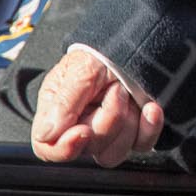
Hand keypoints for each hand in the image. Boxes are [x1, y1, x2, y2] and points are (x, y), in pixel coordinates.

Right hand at [31, 46, 163, 166]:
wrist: (138, 40)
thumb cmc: (103, 52)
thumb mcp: (81, 69)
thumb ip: (63, 101)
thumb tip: (45, 135)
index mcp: (57, 112)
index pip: (47, 148)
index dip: (63, 149)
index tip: (83, 131)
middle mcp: (80, 126)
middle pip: (88, 149)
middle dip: (106, 119)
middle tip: (114, 89)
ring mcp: (108, 132)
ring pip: (112, 154)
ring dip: (126, 123)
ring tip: (127, 92)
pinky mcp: (133, 133)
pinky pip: (141, 146)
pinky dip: (148, 128)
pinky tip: (150, 108)